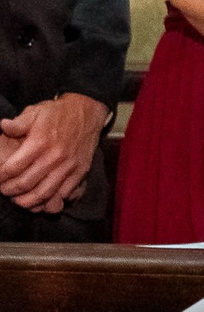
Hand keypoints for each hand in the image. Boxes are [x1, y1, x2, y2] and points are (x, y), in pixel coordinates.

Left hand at [0, 94, 108, 213]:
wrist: (88, 111)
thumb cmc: (58, 113)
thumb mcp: (35, 112)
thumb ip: (18, 123)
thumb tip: (3, 126)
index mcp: (39, 142)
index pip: (13, 168)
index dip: (0, 177)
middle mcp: (54, 156)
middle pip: (25, 184)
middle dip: (9, 191)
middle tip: (4, 190)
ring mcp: (69, 166)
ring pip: (44, 193)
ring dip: (27, 201)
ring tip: (18, 199)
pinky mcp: (80, 171)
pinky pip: (63, 193)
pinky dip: (50, 200)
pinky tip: (40, 199)